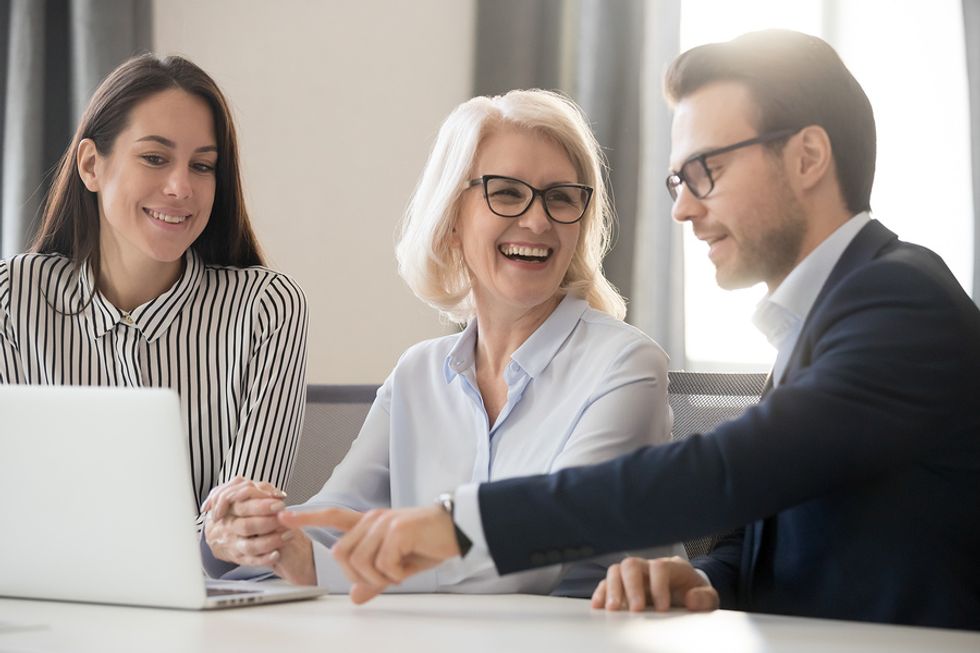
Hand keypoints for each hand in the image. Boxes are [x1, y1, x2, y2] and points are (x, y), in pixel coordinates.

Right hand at [202, 477, 289, 566]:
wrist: (217, 532)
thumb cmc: (236, 510)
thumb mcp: (243, 494)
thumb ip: (260, 490)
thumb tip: (277, 494)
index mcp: (229, 509)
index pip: (243, 506)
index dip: (262, 506)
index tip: (280, 505)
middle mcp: (230, 527)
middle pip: (247, 526)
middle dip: (269, 522)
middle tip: (286, 519)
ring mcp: (233, 544)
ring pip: (250, 545)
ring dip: (271, 541)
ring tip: (289, 534)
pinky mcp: (238, 557)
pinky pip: (251, 561)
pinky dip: (264, 559)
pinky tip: (277, 554)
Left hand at [279, 505, 459, 603]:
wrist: (459, 530)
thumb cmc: (430, 544)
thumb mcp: (399, 568)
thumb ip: (375, 580)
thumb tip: (354, 597)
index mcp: (371, 524)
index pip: (333, 516)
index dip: (308, 518)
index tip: (284, 516)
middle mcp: (373, 519)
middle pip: (341, 554)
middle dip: (357, 575)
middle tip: (385, 578)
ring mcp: (384, 522)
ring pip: (360, 562)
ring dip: (379, 576)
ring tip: (400, 571)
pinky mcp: (397, 529)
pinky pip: (383, 563)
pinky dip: (395, 573)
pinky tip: (410, 563)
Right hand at [591, 556, 718, 612]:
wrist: (687, 592)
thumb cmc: (695, 594)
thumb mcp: (708, 597)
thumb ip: (704, 598)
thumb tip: (691, 600)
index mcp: (671, 567)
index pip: (659, 567)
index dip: (658, 586)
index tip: (662, 608)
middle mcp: (648, 567)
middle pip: (632, 565)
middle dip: (632, 587)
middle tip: (636, 609)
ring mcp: (634, 576)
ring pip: (616, 571)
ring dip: (613, 589)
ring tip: (613, 609)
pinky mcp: (623, 587)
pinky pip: (606, 583)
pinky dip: (601, 593)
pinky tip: (599, 607)